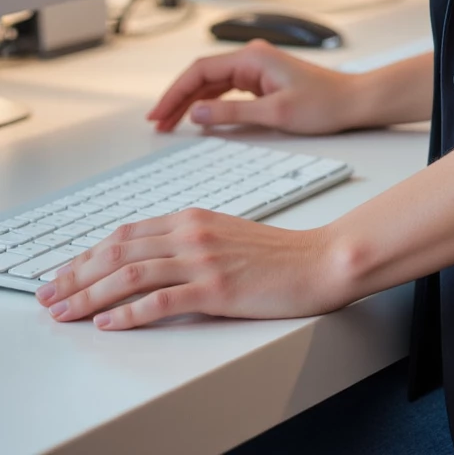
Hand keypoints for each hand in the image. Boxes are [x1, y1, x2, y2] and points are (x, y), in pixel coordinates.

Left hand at [35, 210, 345, 329]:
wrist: (316, 260)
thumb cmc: (274, 253)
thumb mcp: (223, 234)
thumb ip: (186, 240)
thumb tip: (146, 257)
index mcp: (191, 218)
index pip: (125, 233)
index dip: (87, 254)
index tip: (64, 272)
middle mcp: (191, 233)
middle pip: (118, 250)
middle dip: (76, 274)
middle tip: (49, 294)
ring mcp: (202, 260)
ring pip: (131, 274)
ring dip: (90, 295)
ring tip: (66, 311)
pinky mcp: (215, 288)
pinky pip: (160, 301)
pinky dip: (128, 313)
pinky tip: (108, 323)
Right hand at [146, 39, 358, 134]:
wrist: (353, 102)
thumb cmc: (324, 104)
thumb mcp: (275, 113)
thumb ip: (233, 114)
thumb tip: (197, 114)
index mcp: (252, 58)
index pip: (200, 71)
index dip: (175, 93)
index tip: (159, 114)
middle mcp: (252, 58)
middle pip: (202, 75)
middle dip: (177, 98)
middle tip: (158, 123)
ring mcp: (257, 69)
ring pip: (213, 83)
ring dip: (191, 102)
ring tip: (170, 124)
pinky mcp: (262, 81)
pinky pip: (227, 90)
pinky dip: (210, 103)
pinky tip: (199, 118)